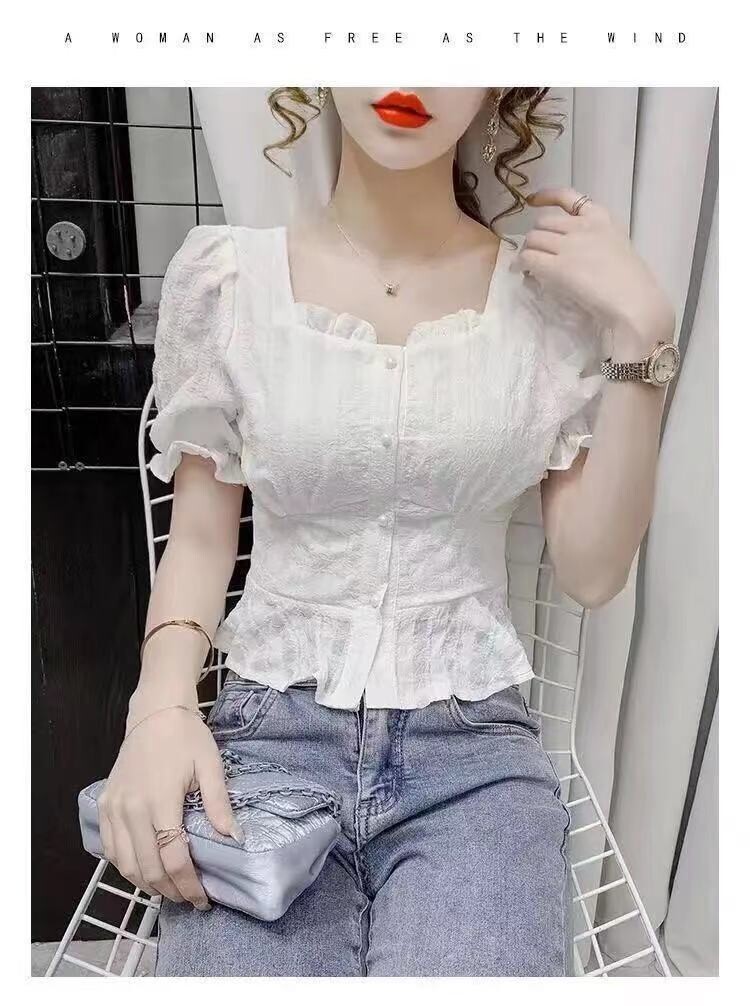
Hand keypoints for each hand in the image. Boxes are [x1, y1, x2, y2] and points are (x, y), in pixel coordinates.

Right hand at [96, 703, 242, 908]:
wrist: (155, 713)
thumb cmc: (187, 737)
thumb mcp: (210, 765)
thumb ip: (219, 804)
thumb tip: (235, 838)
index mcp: (160, 800)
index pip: (173, 857)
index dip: (188, 885)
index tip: (203, 900)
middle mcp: (132, 809)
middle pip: (147, 868)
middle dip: (170, 891)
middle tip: (189, 898)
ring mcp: (114, 808)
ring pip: (124, 864)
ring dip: (146, 883)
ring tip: (169, 889)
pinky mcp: (105, 804)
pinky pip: (110, 848)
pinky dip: (125, 866)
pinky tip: (144, 870)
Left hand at [513, 187, 675, 353]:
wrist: (634, 299)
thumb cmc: (631, 281)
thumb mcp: (616, 246)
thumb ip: (594, 242)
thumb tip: (569, 254)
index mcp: (601, 218)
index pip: (569, 197)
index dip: (546, 196)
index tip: (532, 200)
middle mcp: (583, 226)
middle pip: (544, 222)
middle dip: (536, 236)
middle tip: (534, 253)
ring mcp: (569, 245)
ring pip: (533, 239)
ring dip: (526, 251)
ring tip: (526, 266)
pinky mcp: (557, 266)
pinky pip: (529, 258)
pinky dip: (520, 264)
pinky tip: (521, 272)